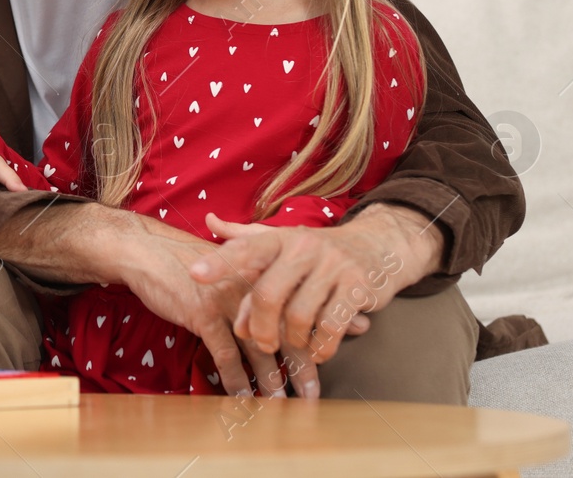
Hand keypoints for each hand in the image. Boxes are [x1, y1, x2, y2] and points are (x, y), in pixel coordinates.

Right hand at [119, 228, 316, 397]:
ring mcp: (228, 302)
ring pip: (258, 349)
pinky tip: (242, 399)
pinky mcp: (203, 315)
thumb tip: (283, 303)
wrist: (149, 250)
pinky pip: (225, 355)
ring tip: (280, 405)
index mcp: (261, 273)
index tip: (327, 356)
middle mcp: (251, 287)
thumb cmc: (188, 260)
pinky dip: (235, 380)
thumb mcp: (227, 265)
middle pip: (285, 332)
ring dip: (270, 380)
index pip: (296, 308)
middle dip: (300, 367)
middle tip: (312, 395)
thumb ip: (253, 283)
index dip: (312, 335)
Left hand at [189, 208, 431, 362]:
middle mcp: (305, 247)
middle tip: (261, 343)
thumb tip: (209, 221)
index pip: (245, 248)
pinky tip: (317, 350)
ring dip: (291, 339)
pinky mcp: (358, 288)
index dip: (219, 262)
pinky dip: (320, 346)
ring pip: (298, 315)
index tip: (195, 274)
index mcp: (281, 238)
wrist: (377, 247)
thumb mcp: (280, 239)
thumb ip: (244, 238)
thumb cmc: (316, 251)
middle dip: (259, 327)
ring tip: (292, 344)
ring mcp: (333, 266)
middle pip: (267, 294)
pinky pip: (331, 326)